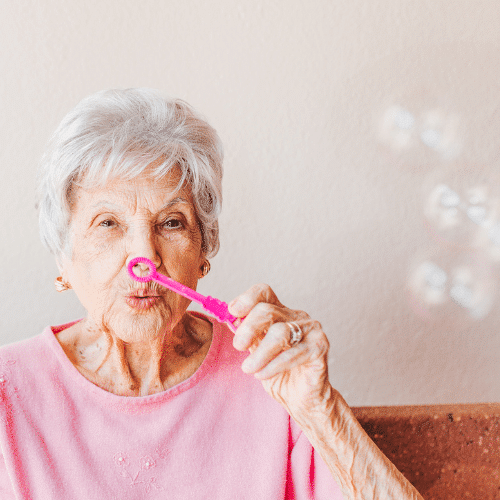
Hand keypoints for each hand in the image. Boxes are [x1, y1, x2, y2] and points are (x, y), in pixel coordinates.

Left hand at [229, 283, 331, 419]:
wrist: (301, 398)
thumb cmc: (278, 373)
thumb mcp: (256, 351)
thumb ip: (246, 334)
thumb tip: (230, 320)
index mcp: (280, 312)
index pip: (263, 292)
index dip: (246, 299)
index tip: (233, 313)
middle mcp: (297, 316)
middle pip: (267, 310)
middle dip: (248, 328)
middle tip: (238, 346)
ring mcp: (311, 330)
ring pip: (280, 332)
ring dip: (260, 353)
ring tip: (248, 368)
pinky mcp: (320, 348)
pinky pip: (293, 354)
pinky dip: (273, 365)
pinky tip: (262, 375)